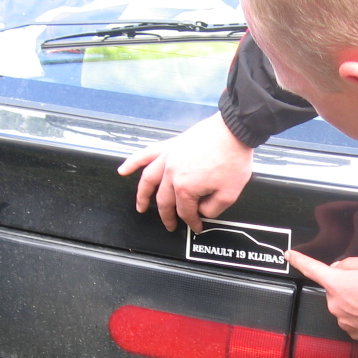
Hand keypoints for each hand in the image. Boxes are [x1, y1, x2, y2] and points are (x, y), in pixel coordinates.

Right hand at [117, 112, 253, 232]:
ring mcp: (168, 158)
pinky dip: (133, 162)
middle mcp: (171, 174)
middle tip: (170, 225)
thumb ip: (212, 209)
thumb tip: (202, 212)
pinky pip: (146, 154)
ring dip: (142, 196)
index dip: (192, 222)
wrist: (234, 131)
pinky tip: (123, 170)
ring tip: (140, 206)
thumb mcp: (229, 194)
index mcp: (185, 188)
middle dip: (168, 216)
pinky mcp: (171, 145)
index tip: (197, 226)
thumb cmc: (232, 158)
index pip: (185, 212)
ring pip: (148, 181)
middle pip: (165, 200)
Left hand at [287, 250, 357, 348]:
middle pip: (334, 287)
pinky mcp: (352, 331)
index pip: (311, 268)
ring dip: (355, 300)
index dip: (299, 259)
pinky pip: (352, 318)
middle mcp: (335, 303)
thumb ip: (349, 263)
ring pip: (343, 303)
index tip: (290, 255)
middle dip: (346, 284)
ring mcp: (342, 319)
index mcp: (336, 283)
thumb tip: (341, 268)